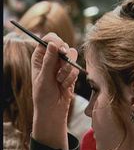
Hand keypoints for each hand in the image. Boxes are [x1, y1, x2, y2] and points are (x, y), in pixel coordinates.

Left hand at [31, 33, 78, 149]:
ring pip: (72, 57)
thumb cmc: (43, 95)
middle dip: (64, 59)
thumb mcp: (44, 77)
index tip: (61, 50)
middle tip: (61, 68)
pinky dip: (71, 78)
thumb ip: (49, 60)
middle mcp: (52, 58)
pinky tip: (64, 86)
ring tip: (60, 81)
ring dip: (67, 70)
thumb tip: (53, 43)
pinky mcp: (71, 73)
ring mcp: (62, 65)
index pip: (49, 39)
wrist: (54, 109)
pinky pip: (76, 68)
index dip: (56, 41)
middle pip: (64, 46)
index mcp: (40, 56)